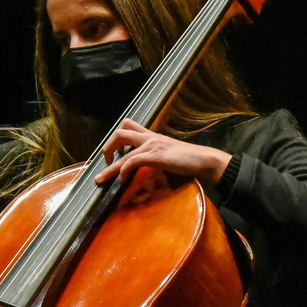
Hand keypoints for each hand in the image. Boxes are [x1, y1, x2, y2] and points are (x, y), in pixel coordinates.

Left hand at [93, 119, 231, 186]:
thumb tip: (147, 164)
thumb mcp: (169, 153)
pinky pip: (132, 161)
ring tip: (102, 178)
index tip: (114, 153)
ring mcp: (152, 145)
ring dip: (109, 166)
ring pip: (122, 150)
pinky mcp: (155, 155)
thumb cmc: (189, 160)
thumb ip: (157, 154)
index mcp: (153, 136)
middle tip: (107, 161)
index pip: (129, 126)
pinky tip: (122, 180)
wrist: (204, 160)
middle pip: (120, 132)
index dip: (117, 138)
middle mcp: (150, 137)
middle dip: (108, 147)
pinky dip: (123, 171)